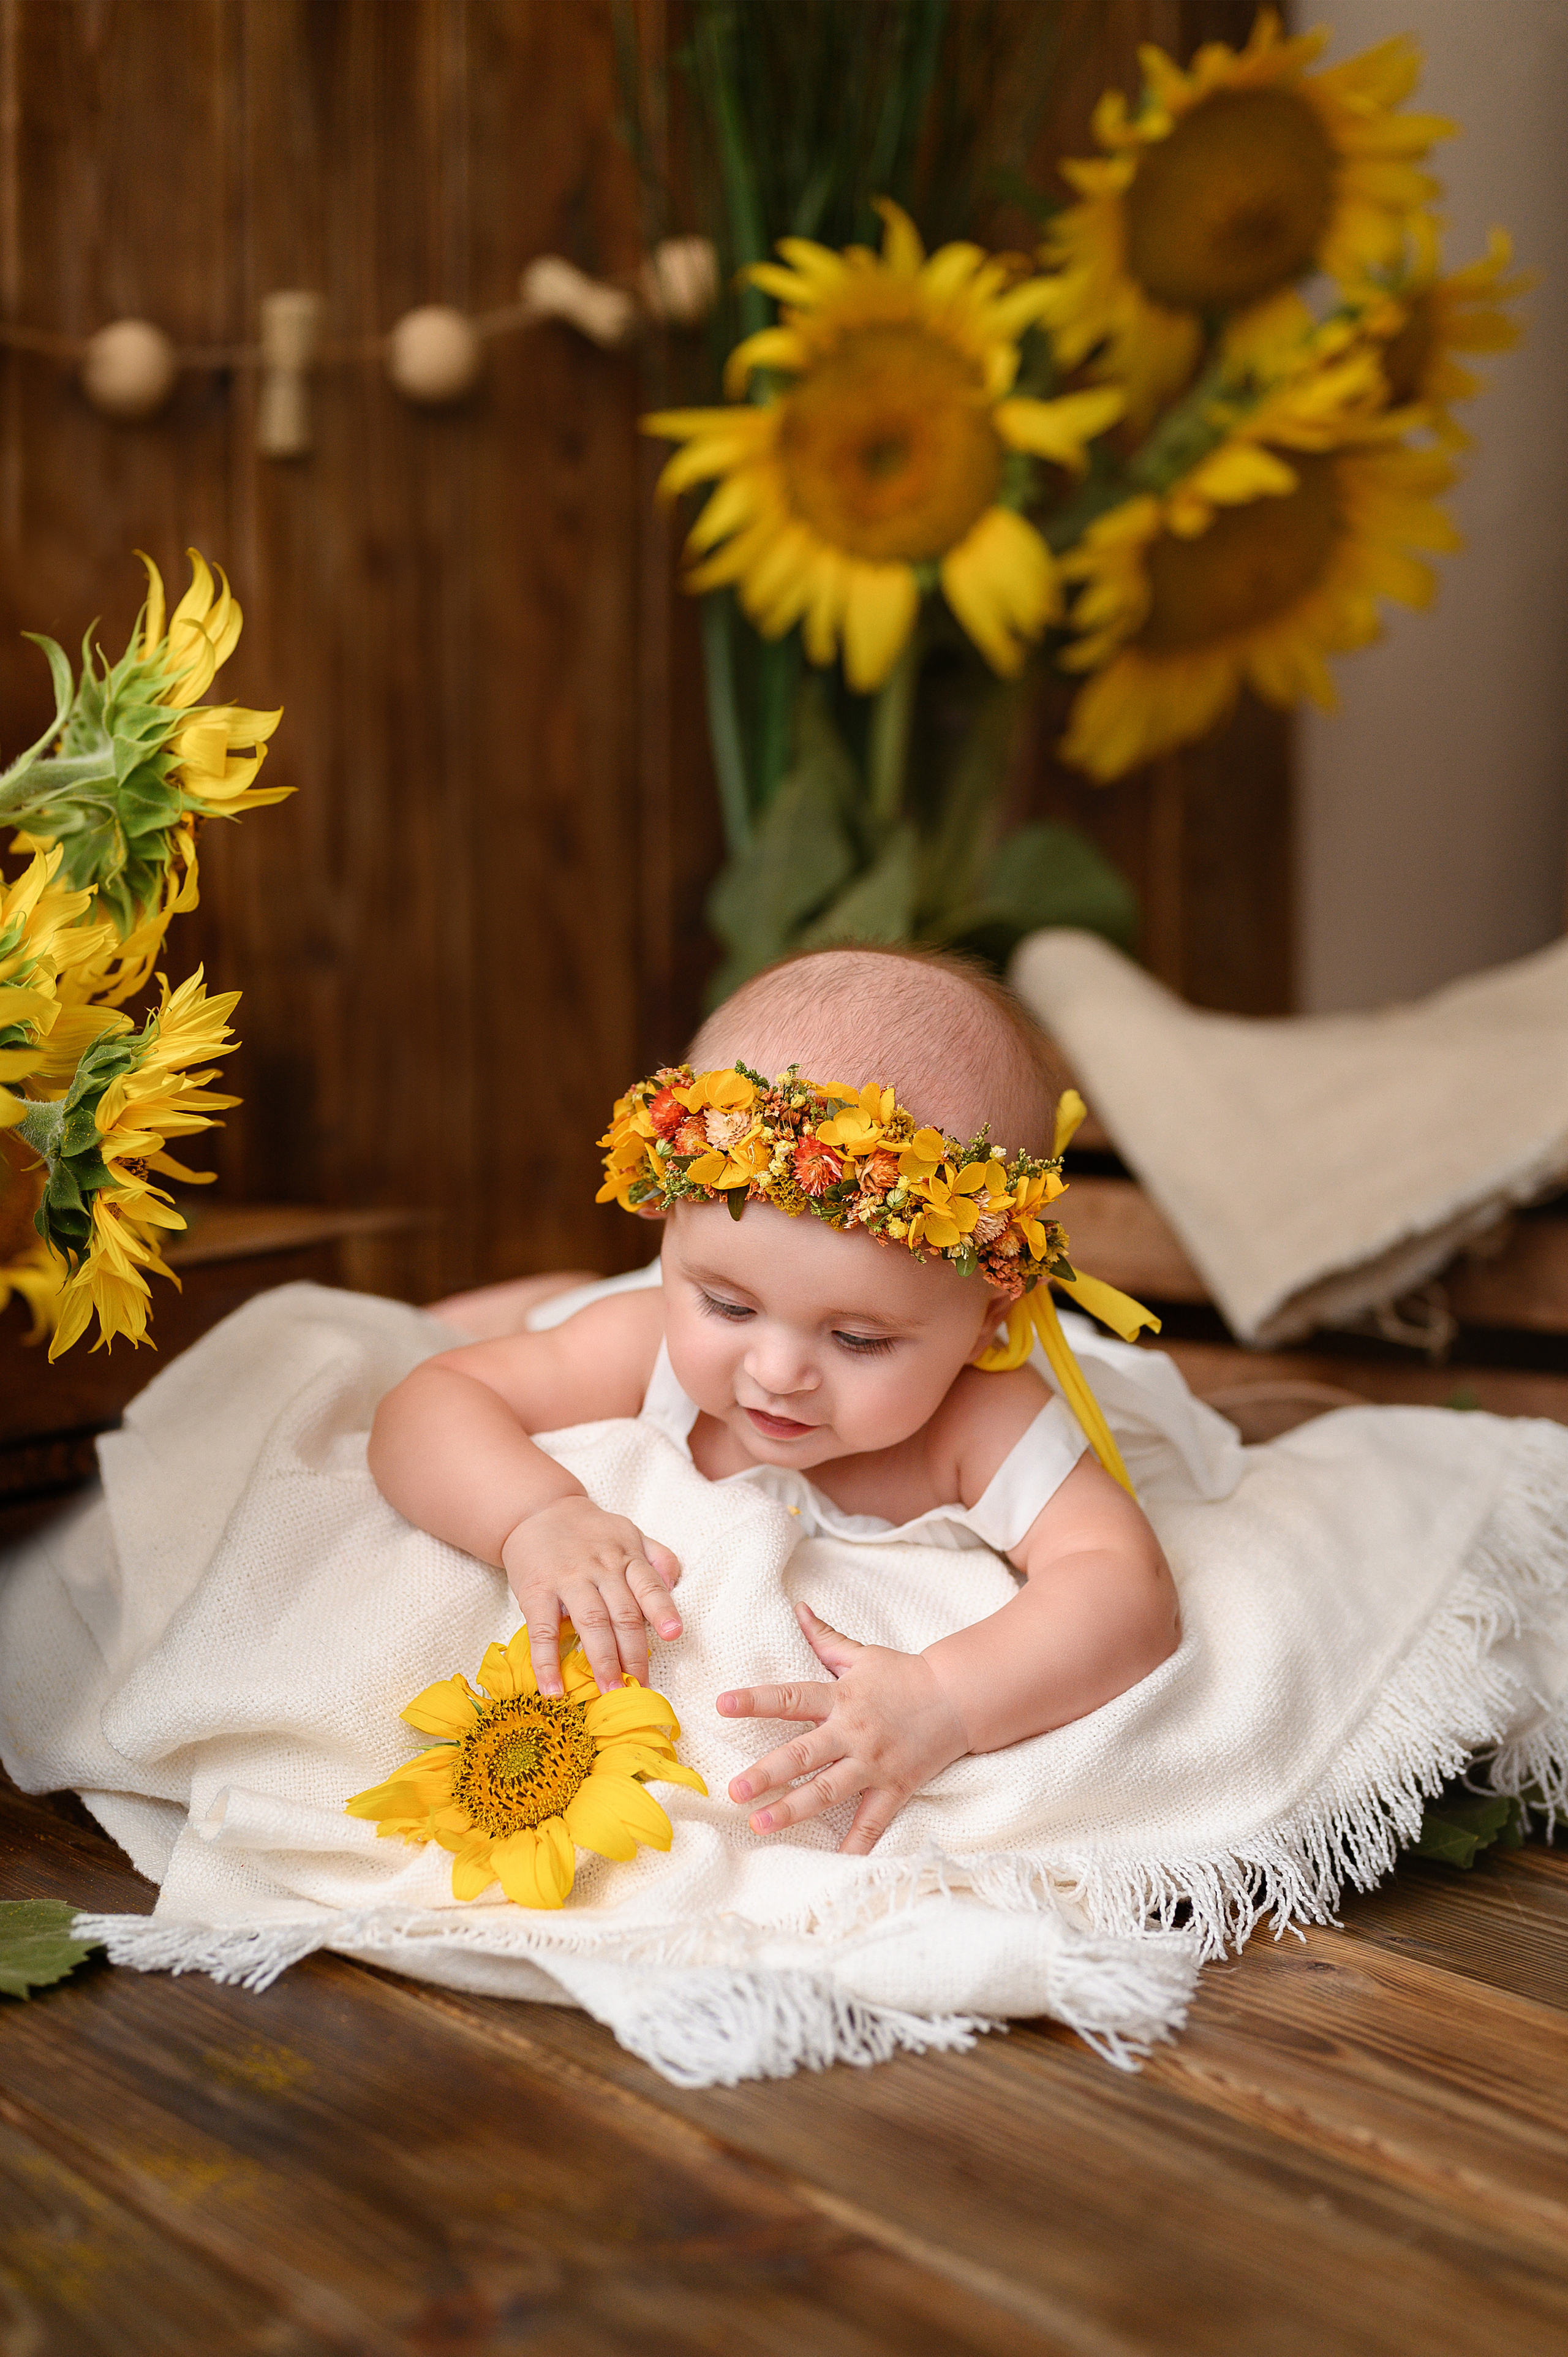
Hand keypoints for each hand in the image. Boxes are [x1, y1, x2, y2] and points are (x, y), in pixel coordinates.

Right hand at [501, 1495, 680, 1695]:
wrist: (536, 1511)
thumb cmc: (589, 1532)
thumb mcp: (629, 1533)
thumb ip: (658, 1557)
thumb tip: (675, 1584)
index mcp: (626, 1556)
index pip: (649, 1586)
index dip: (662, 1610)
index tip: (673, 1635)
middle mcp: (601, 1568)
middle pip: (622, 1615)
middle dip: (633, 1655)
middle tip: (640, 1688)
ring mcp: (568, 1580)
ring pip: (591, 1624)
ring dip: (602, 1662)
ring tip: (610, 1691)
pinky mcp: (536, 1592)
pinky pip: (543, 1631)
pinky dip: (547, 1662)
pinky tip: (552, 1689)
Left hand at [716, 1603, 968, 1855]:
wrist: (958, 1697)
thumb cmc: (904, 1675)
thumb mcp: (863, 1654)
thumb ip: (825, 1638)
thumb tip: (798, 1608)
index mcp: (841, 1697)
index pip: (790, 1698)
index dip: (755, 1700)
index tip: (722, 1704)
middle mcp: (853, 1733)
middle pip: (804, 1754)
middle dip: (768, 1773)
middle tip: (734, 1790)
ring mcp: (873, 1764)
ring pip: (829, 1791)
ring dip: (793, 1809)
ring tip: (759, 1825)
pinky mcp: (894, 1788)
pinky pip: (872, 1822)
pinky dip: (855, 1846)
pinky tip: (831, 1864)